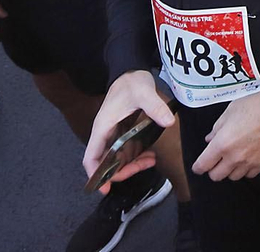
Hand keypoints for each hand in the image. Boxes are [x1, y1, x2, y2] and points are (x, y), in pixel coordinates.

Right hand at [81, 71, 174, 192]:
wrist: (131, 71)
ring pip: (117, 159)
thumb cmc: (132, 81)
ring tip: (151, 161)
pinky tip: (151, 155)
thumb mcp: (144, 92)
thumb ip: (155, 107)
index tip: (104, 187)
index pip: (91, 157)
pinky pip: (126, 151)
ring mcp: (113, 134)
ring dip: (132, 165)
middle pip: (106, 163)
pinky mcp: (122, 133)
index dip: (95, 174)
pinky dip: (136, 157)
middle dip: (122, 170)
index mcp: (102, 127)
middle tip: (143, 167)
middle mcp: (105, 134)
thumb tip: (168, 122)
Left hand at [191, 89, 259, 181]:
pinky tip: (247, 160)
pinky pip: (250, 175)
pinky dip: (246, 170)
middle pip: (216, 176)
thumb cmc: (256, 106)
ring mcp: (249, 162)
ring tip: (233, 159)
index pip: (203, 165)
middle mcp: (234, 157)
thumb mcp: (230, 111)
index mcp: (222, 144)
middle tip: (216, 160)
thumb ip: (217, 128)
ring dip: (230, 170)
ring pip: (233, 177)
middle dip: (213, 169)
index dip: (198, 167)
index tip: (199, 165)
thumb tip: (210, 139)